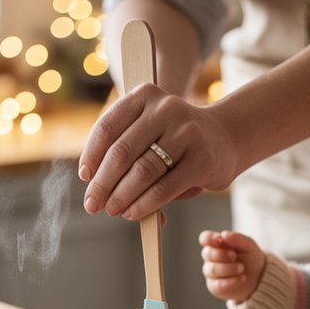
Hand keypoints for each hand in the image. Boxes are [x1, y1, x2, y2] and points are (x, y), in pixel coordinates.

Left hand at [79, 84, 238, 219]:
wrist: (224, 138)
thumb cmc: (174, 140)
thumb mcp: (148, 131)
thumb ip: (124, 150)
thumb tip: (96, 189)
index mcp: (144, 95)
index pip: (107, 127)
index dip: (91, 155)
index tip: (85, 177)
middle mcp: (166, 108)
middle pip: (121, 152)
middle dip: (102, 183)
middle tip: (92, 204)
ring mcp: (187, 132)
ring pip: (142, 171)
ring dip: (121, 196)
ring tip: (112, 210)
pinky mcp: (201, 159)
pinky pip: (165, 187)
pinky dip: (144, 204)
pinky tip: (133, 212)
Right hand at [199, 230, 265, 303]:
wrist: (259, 277)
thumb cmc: (251, 258)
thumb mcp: (249, 245)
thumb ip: (237, 238)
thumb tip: (224, 235)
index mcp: (217, 244)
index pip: (205, 239)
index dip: (209, 238)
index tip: (219, 239)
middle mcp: (211, 258)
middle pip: (207, 254)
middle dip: (222, 254)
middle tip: (234, 256)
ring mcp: (212, 273)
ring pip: (212, 269)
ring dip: (228, 268)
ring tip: (242, 268)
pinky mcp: (215, 287)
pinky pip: (218, 284)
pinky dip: (231, 281)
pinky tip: (242, 278)